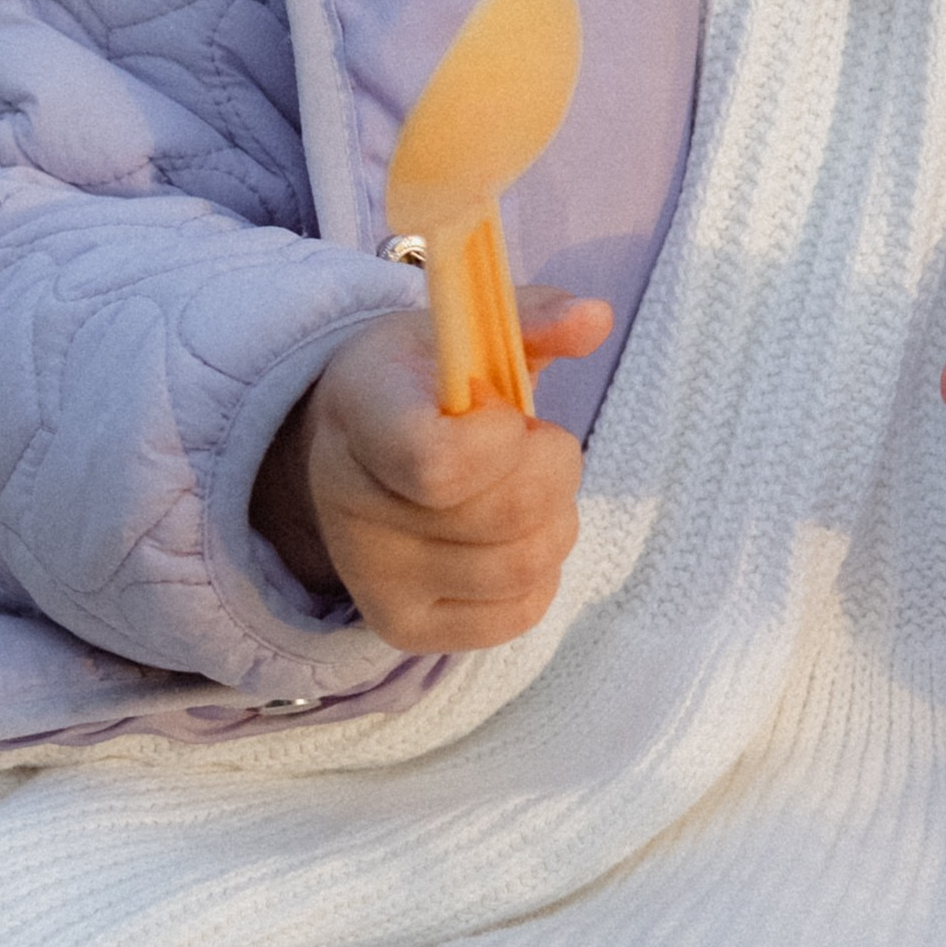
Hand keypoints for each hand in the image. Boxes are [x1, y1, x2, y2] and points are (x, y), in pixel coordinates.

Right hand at [253, 293, 611, 652]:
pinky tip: (513, 535)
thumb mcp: (467, 332)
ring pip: (522, 565)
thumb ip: (534, 318)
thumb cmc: (426, 383)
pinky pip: (518, 612)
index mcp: (361, 412)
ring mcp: (373, 577)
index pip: (438, 462)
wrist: (355, 451)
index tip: (506, 411)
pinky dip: (540, 571)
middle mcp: (350, 505)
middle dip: (553, 468)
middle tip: (531, 442)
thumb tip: (595, 318)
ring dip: (555, 519)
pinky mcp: (402, 628)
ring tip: (524, 486)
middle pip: (507, 514)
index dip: (503, 440)